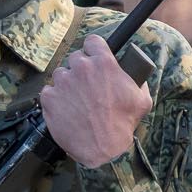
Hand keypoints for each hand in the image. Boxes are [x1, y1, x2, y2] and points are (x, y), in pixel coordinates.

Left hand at [38, 35, 151, 168]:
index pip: (92, 41)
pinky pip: (49, 91)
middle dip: (81, 69)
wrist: (103, 149)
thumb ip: (139, 81)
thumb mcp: (142, 99)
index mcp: (104, 63)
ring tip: (76, 100)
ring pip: (61, 74)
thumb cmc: (123, 124)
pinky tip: (66, 109)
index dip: (94, 50)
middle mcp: (81, 68)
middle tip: (87, 85)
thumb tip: (136, 74)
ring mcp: (63, 82)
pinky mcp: (49, 98)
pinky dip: (56, 99)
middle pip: (76, 58)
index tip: (94, 57)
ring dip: (67, 83)